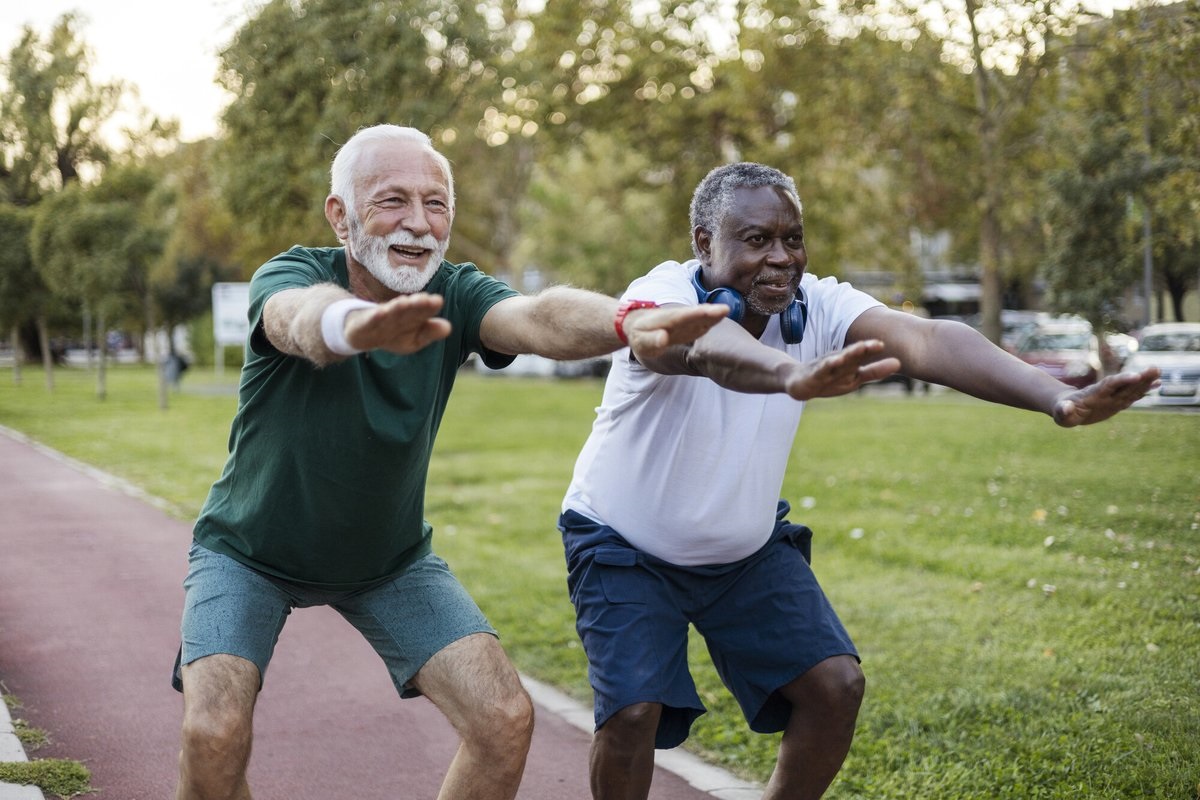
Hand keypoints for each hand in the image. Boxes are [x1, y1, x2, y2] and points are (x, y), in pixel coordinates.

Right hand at [344, 292, 451, 354]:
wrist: (361, 332)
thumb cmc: (392, 333)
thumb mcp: (414, 338)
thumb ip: (430, 332)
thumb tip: (448, 327)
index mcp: (411, 315)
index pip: (422, 310)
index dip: (428, 306)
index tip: (437, 301)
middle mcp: (397, 313)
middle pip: (408, 308)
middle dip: (417, 304)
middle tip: (427, 299)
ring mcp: (380, 317)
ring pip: (391, 311)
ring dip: (398, 307)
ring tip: (405, 302)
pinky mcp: (365, 323)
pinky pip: (371, 320)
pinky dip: (375, 316)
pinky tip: (380, 312)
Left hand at [623, 304, 728, 359]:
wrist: (638, 324)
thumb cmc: (639, 335)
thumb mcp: (641, 341)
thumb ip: (652, 340)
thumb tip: (664, 338)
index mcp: (667, 320)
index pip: (684, 316)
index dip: (696, 314)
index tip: (706, 312)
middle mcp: (679, 318)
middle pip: (696, 314)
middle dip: (710, 312)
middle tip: (725, 309)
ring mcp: (685, 322)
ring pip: (701, 317)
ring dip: (713, 315)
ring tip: (726, 310)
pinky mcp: (689, 327)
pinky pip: (701, 323)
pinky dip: (711, 320)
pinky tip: (720, 317)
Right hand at [782, 339, 900, 400]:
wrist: (798, 382)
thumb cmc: (830, 378)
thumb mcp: (855, 377)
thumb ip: (875, 371)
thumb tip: (899, 362)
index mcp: (850, 364)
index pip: (863, 356)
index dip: (872, 350)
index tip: (884, 344)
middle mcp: (839, 363)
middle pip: (852, 356)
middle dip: (864, 350)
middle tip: (878, 344)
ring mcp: (825, 369)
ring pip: (838, 361)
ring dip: (848, 355)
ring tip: (859, 350)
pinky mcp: (813, 376)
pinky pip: (821, 371)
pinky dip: (827, 366)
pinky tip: (834, 362)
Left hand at [1051, 367, 1160, 426]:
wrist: (1066, 407)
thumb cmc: (1062, 411)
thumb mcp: (1061, 413)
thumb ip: (1063, 410)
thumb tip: (1064, 408)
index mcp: (1094, 394)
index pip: (1109, 385)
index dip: (1122, 380)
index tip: (1135, 375)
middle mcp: (1106, 393)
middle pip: (1124, 384)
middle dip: (1139, 377)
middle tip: (1155, 368)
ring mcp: (1112, 397)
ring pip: (1131, 388)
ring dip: (1145, 381)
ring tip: (1158, 372)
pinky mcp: (1117, 402)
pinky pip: (1132, 395)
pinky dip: (1144, 390)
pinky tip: (1157, 384)